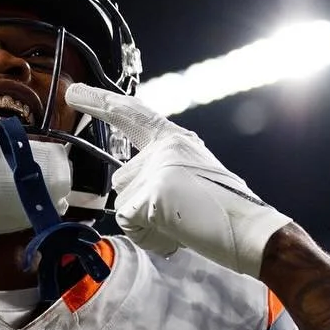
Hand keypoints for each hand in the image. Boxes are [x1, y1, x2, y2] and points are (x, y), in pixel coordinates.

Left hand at [66, 83, 291, 276]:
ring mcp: (159, 167)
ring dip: (146, 223)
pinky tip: (177, 233)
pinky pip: (128, 222)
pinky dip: (149, 236)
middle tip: (174, 215)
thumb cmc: (224, 213)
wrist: (253, 231)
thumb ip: (160, 175)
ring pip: (123, 204)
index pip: (132, 115)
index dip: (101, 103)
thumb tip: (132, 197)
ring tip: (184, 224)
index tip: (76, 93)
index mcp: (176, 140)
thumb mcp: (190, 181)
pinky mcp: (153, 192)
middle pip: (123, 180)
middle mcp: (166, 146)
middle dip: (137, 204)